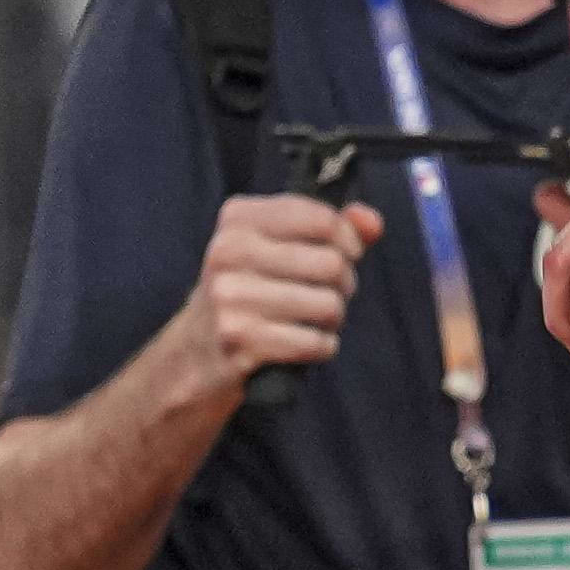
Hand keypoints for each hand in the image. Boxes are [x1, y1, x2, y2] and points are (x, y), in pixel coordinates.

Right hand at [182, 194, 383, 394]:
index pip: (321, 218)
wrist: (196, 351)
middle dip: (344, 284)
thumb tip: (372, 222)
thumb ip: (335, 227)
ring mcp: (230, 296)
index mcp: (239, 218)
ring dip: (333, 318)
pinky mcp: (239, 338)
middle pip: (331, 264)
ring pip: (328, 305)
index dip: (349, 239)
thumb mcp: (282, 246)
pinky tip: (301, 342)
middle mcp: (229, 251)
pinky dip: (321, 346)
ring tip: (313, 318)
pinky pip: (314, 342)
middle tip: (326, 293)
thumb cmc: (252, 290)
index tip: (348, 252)